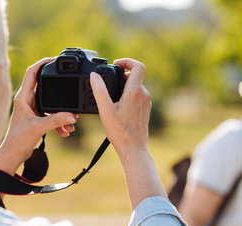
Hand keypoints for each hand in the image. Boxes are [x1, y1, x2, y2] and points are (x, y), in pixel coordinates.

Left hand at [0, 58, 77, 174]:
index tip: (54, 59)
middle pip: (45, 87)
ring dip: (62, 112)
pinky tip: (65, 131)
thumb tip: (72, 115)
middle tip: (70, 89)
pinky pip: (51, 114)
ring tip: (71, 122)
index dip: (42, 63)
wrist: (13, 154)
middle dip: (60, 91)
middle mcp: (27, 100)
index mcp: (23, 97)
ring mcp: (32, 108)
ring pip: (51, 104)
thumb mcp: (39, 128)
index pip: (32, 73)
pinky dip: (59, 121)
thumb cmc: (18, 140)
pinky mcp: (36, 117)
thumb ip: (56, 120)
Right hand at [91, 58, 165, 209]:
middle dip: (121, 77)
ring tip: (112, 99)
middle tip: (108, 85)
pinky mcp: (145, 110)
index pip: (138, 66)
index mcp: (135, 91)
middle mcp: (143, 95)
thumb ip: (99, 90)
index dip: (128, 61)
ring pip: (135, 87)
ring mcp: (146, 102)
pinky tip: (118, 108)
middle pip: (134, 76)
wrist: (133, 149)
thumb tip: (94, 76)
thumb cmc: (120, 132)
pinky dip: (127, 96)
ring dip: (124, 88)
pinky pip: (137, 96)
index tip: (116, 64)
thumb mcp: (105, 110)